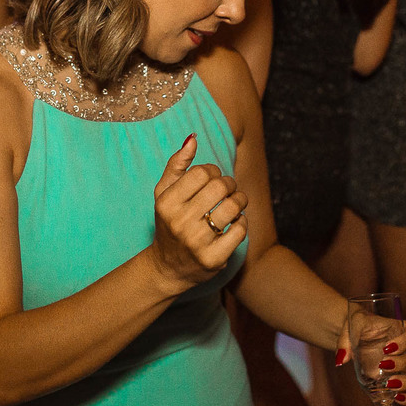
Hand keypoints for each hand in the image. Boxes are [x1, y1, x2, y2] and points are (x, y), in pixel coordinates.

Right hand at [146, 134, 248, 293]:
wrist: (168, 267)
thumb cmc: (169, 222)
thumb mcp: (164, 193)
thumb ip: (176, 164)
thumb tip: (193, 138)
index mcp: (166, 203)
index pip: (202, 172)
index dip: (213, 171)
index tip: (213, 178)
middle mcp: (180, 222)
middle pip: (220, 187)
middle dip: (230, 184)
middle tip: (228, 189)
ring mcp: (197, 242)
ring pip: (233, 207)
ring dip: (240, 200)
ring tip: (235, 202)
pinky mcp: (213, 259)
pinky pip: (240, 230)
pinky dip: (242, 222)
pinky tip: (234, 223)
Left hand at [335, 317, 405, 404]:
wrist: (357, 338)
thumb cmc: (359, 328)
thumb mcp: (352, 326)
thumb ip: (346, 340)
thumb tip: (341, 359)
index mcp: (404, 331)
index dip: (405, 342)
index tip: (387, 347)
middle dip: (403, 364)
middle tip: (383, 364)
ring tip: (390, 384)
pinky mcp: (403, 383)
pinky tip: (396, 398)